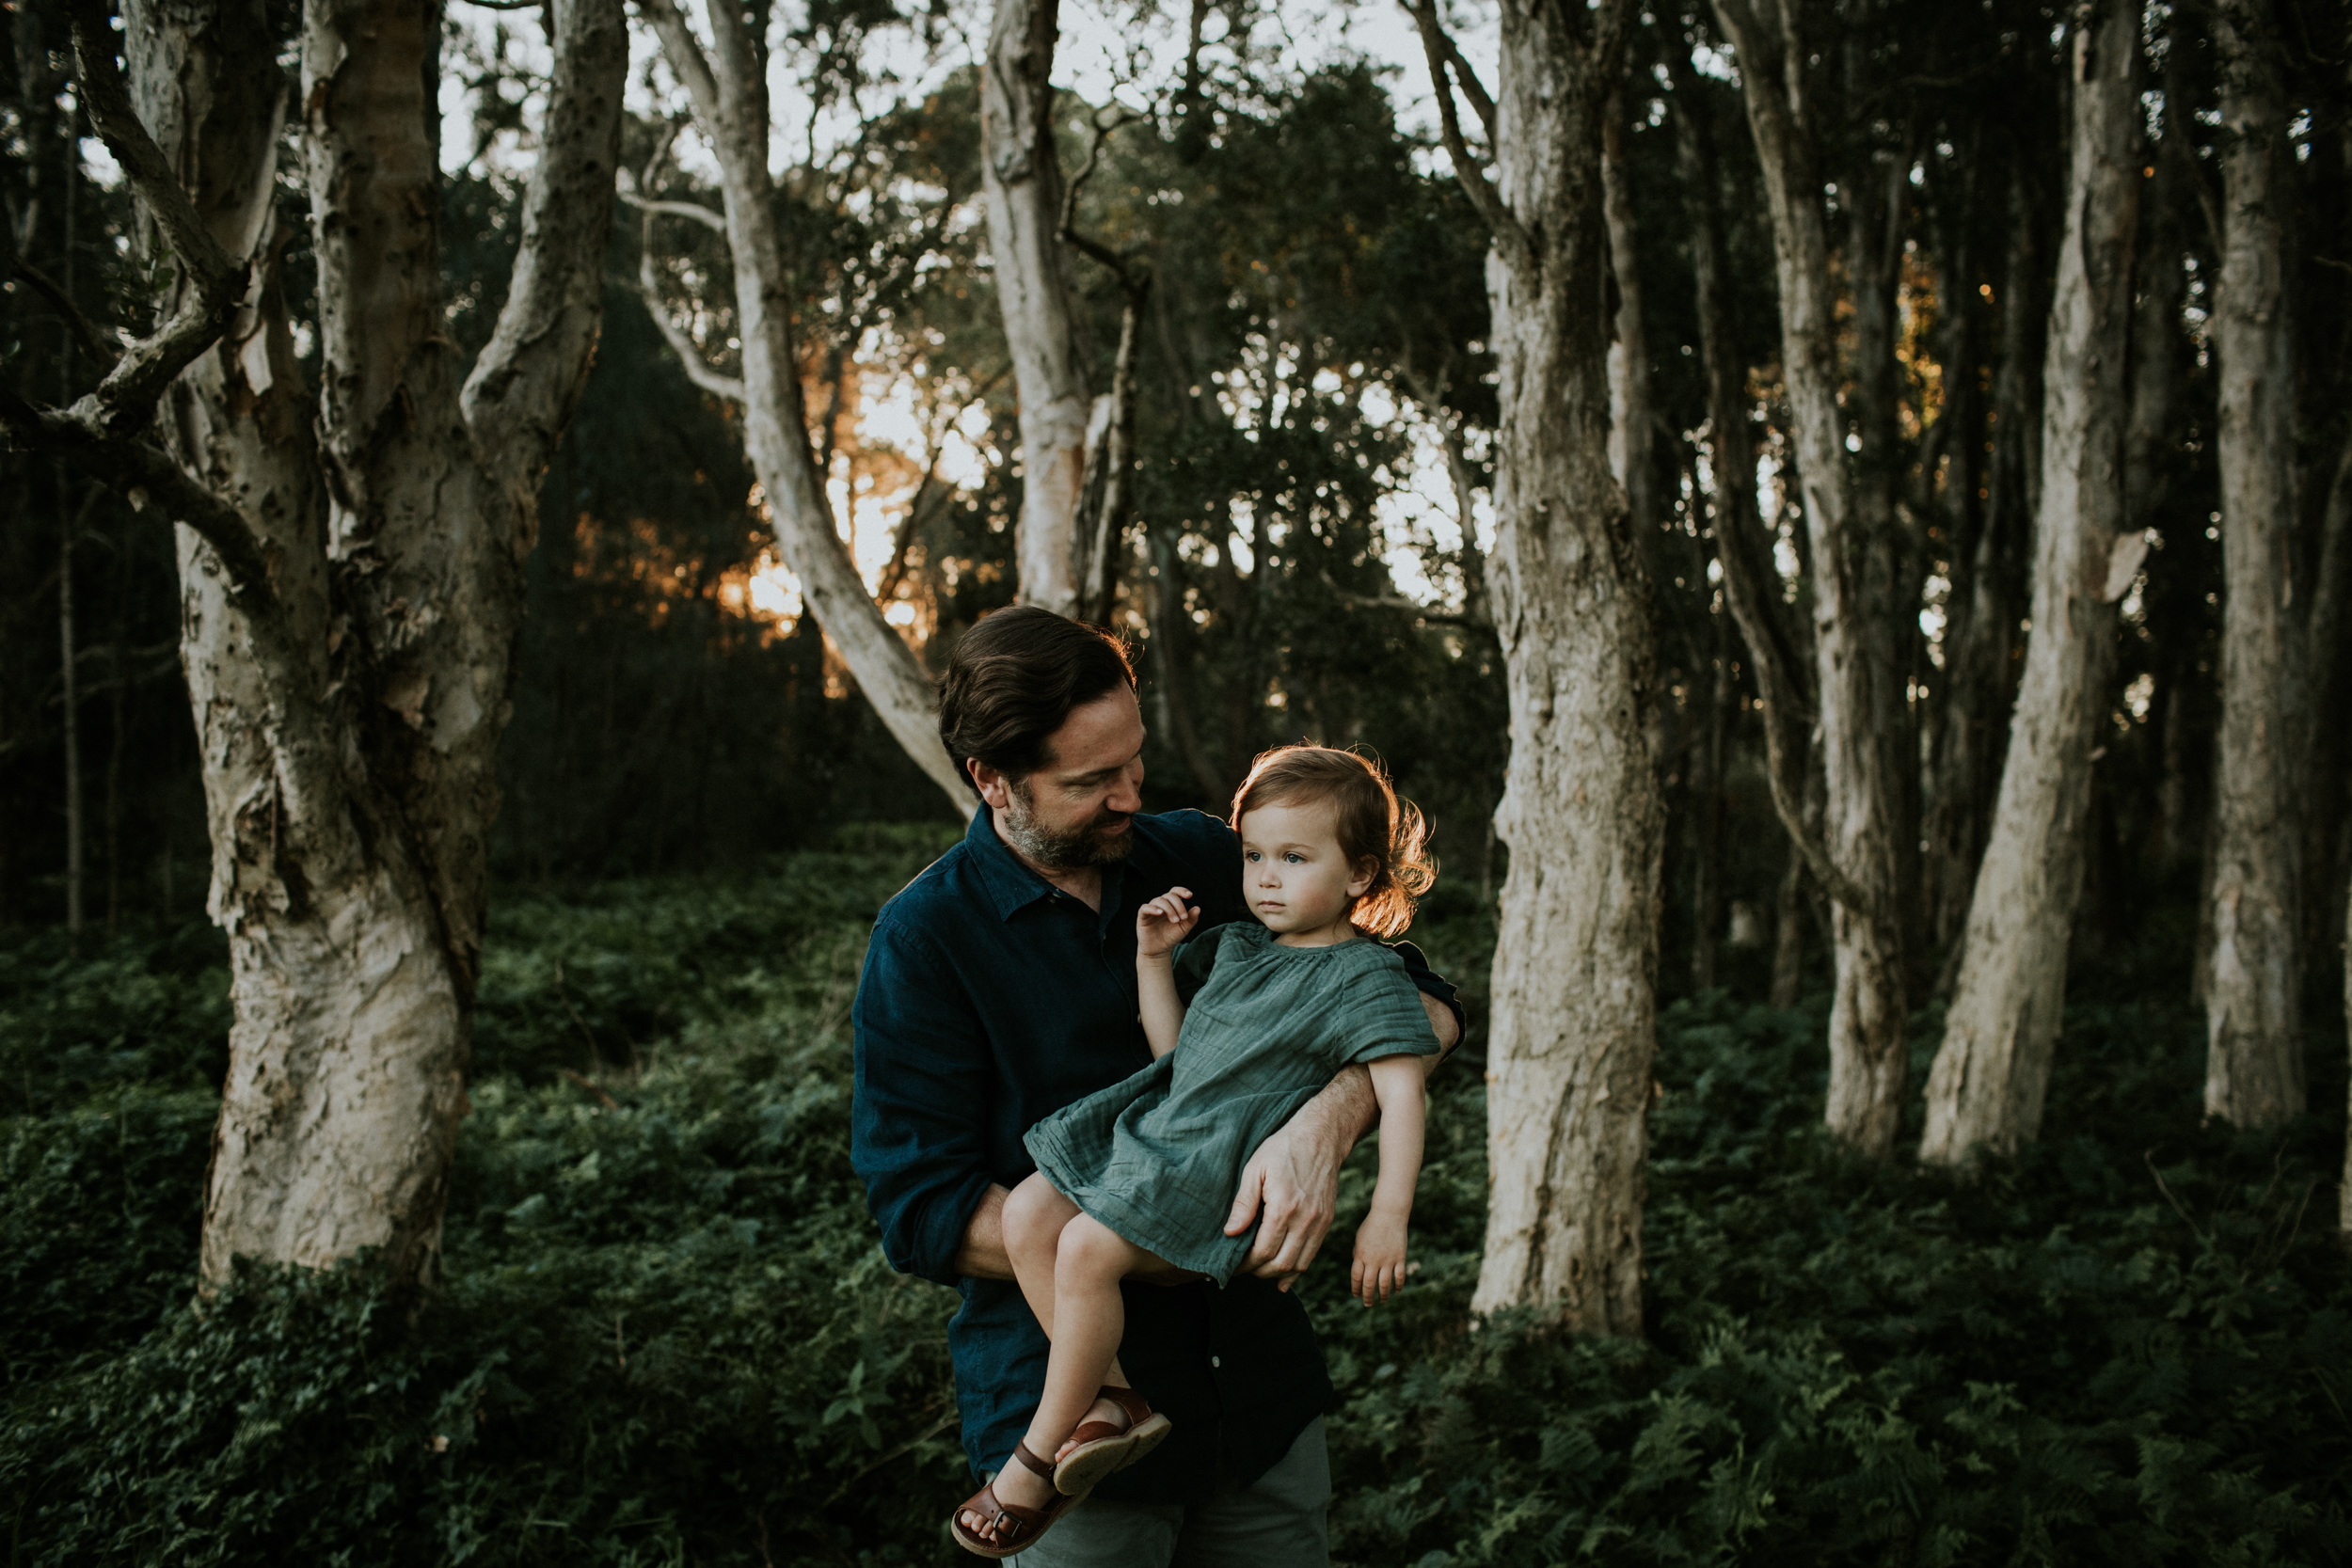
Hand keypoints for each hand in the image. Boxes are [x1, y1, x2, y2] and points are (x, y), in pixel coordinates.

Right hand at [1136, 887, 1199, 958]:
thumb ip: (1191, 919)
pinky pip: (1145, 908)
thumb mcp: (1184, 929)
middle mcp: (1161, 905)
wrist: (1159, 951)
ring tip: (1175, 921)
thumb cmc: (1171, 937)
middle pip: (1169, 896)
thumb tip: (1198, 908)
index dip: (1182, 891)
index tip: (1190, 896)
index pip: (1175, 892)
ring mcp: (1151, 909)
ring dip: (1169, 909)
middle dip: (1178, 905)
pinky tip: (1160, 913)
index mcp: (1171, 905)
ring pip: (1159, 900)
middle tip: (1183, 918)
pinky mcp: (1142, 916)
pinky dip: (1153, 908)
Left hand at [1223, 1099, 1348, 1290]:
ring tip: (1258, 1270)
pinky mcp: (1327, 1222)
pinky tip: (1283, 1277)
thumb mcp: (1255, 1168)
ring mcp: (1319, 1223)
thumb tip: (1231, 1232)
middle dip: (1258, 1272)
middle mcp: (1305, 1220)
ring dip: (1277, 1274)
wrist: (1321, 1136)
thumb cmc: (1283, 1148)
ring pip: (1298, 1265)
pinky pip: (1312, 1255)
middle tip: (1241, 1269)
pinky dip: (1297, 1270)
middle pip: (1280, 1264)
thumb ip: (1244, 1203)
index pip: (1263, 1251)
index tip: (1231, 1264)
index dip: (1245, 1264)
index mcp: (1284, 1207)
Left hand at [1350, 1212, 1408, 1305]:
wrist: (1388, 1214)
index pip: (1356, 1278)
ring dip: (1383, 1295)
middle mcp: (1373, 1260)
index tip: (1356, 1295)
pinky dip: (1398, 1286)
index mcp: (1361, 1255)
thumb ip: (1358, 1254)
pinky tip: (1396, 1291)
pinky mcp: (1400, 1258)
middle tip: (1368, 1304)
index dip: (1356, 1289)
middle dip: (1367, 1297)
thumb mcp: (1359, 1239)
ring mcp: (1388, 1260)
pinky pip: (1399, 1276)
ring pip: (1384, 1284)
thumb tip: (1358, 1268)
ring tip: (1382, 1300)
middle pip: (1369, 1284)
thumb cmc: (1372, 1226)